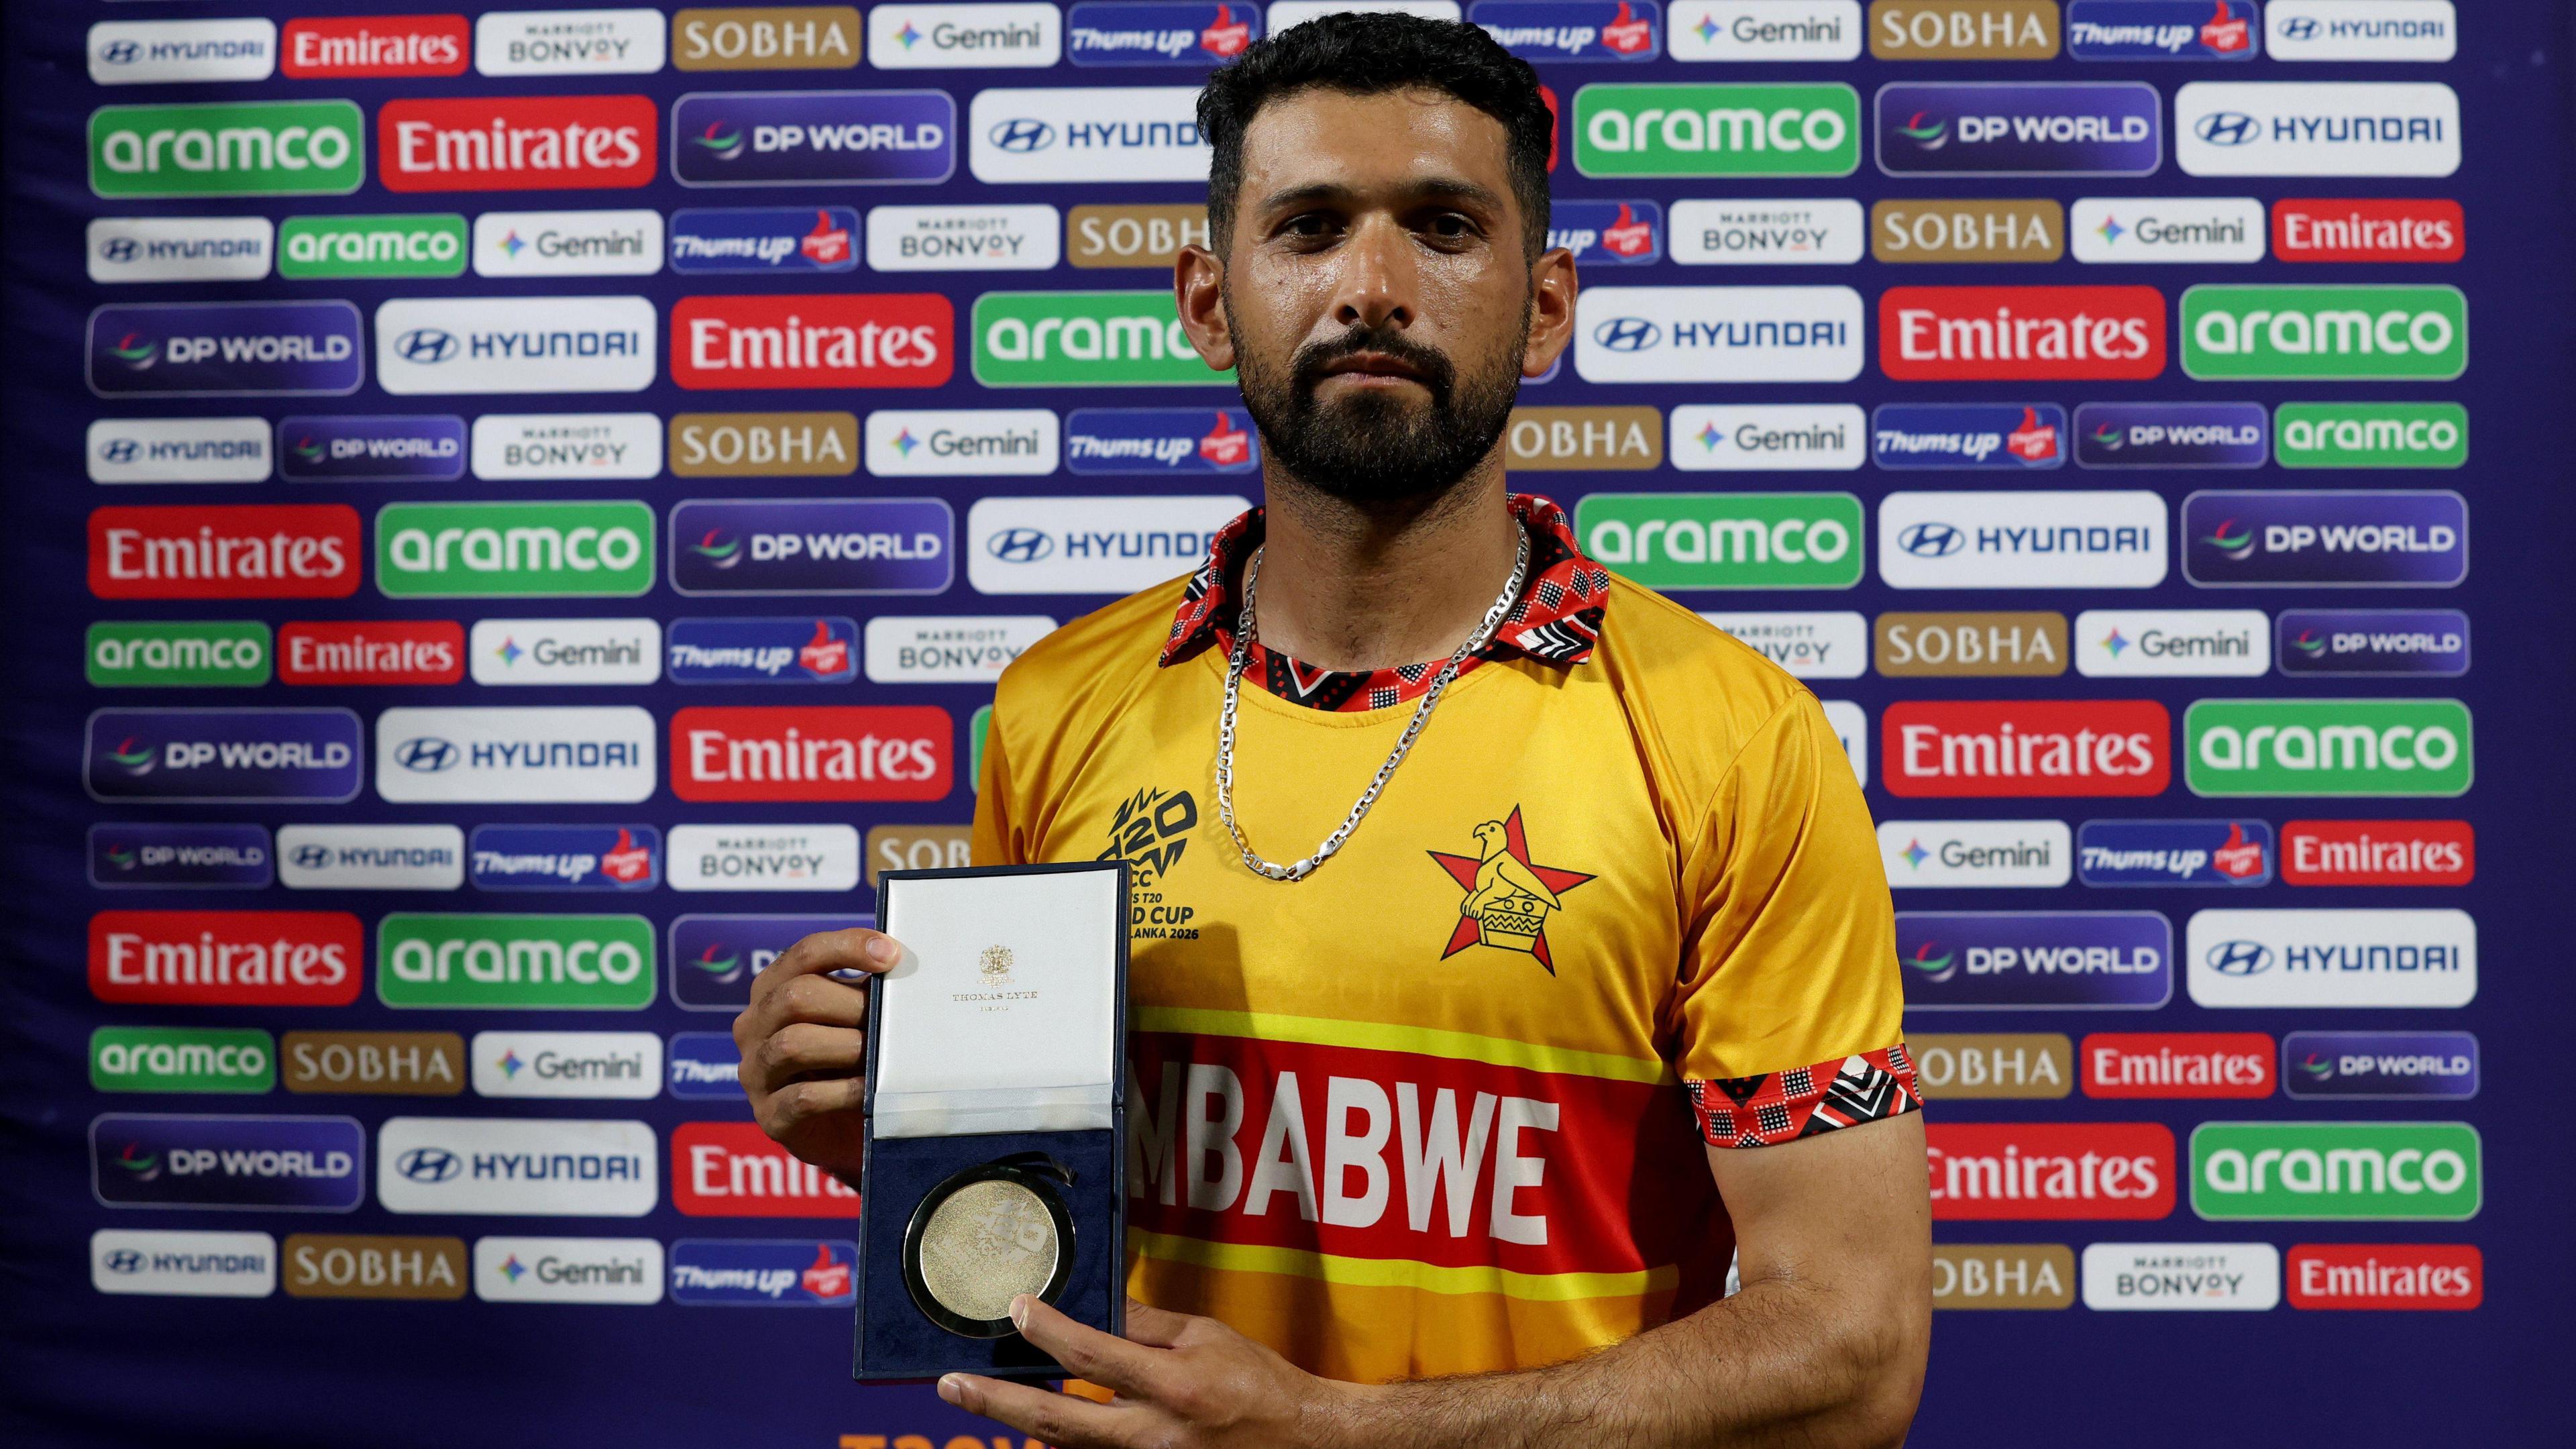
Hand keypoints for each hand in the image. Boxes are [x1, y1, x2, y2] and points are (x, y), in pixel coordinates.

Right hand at [730, 926, 901, 1182]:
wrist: (844, 1130)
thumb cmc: (850, 1061)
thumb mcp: (854, 1018)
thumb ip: (866, 993)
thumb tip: (907, 970)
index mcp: (773, 989)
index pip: (804, 954)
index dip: (848, 947)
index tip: (892, 955)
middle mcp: (754, 1026)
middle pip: (795, 997)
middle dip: (850, 1006)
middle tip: (891, 1022)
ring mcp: (755, 1072)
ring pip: (793, 1044)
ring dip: (846, 1046)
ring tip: (880, 1055)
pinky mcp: (770, 1116)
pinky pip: (803, 1097)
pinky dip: (843, 1091)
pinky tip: (869, 1089)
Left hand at [937, 1295, 1364, 1448]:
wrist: (1298, 1439)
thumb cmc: (1257, 1382)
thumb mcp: (1206, 1336)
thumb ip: (1148, 1325)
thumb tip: (1097, 1306)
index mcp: (1174, 1389)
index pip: (1095, 1358)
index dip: (1051, 1332)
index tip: (1017, 1308)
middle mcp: (1153, 1435)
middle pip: (1059, 1420)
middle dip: (999, 1402)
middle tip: (952, 1384)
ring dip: (1018, 1423)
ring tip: (974, 1398)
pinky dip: (1058, 1443)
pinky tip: (1030, 1424)